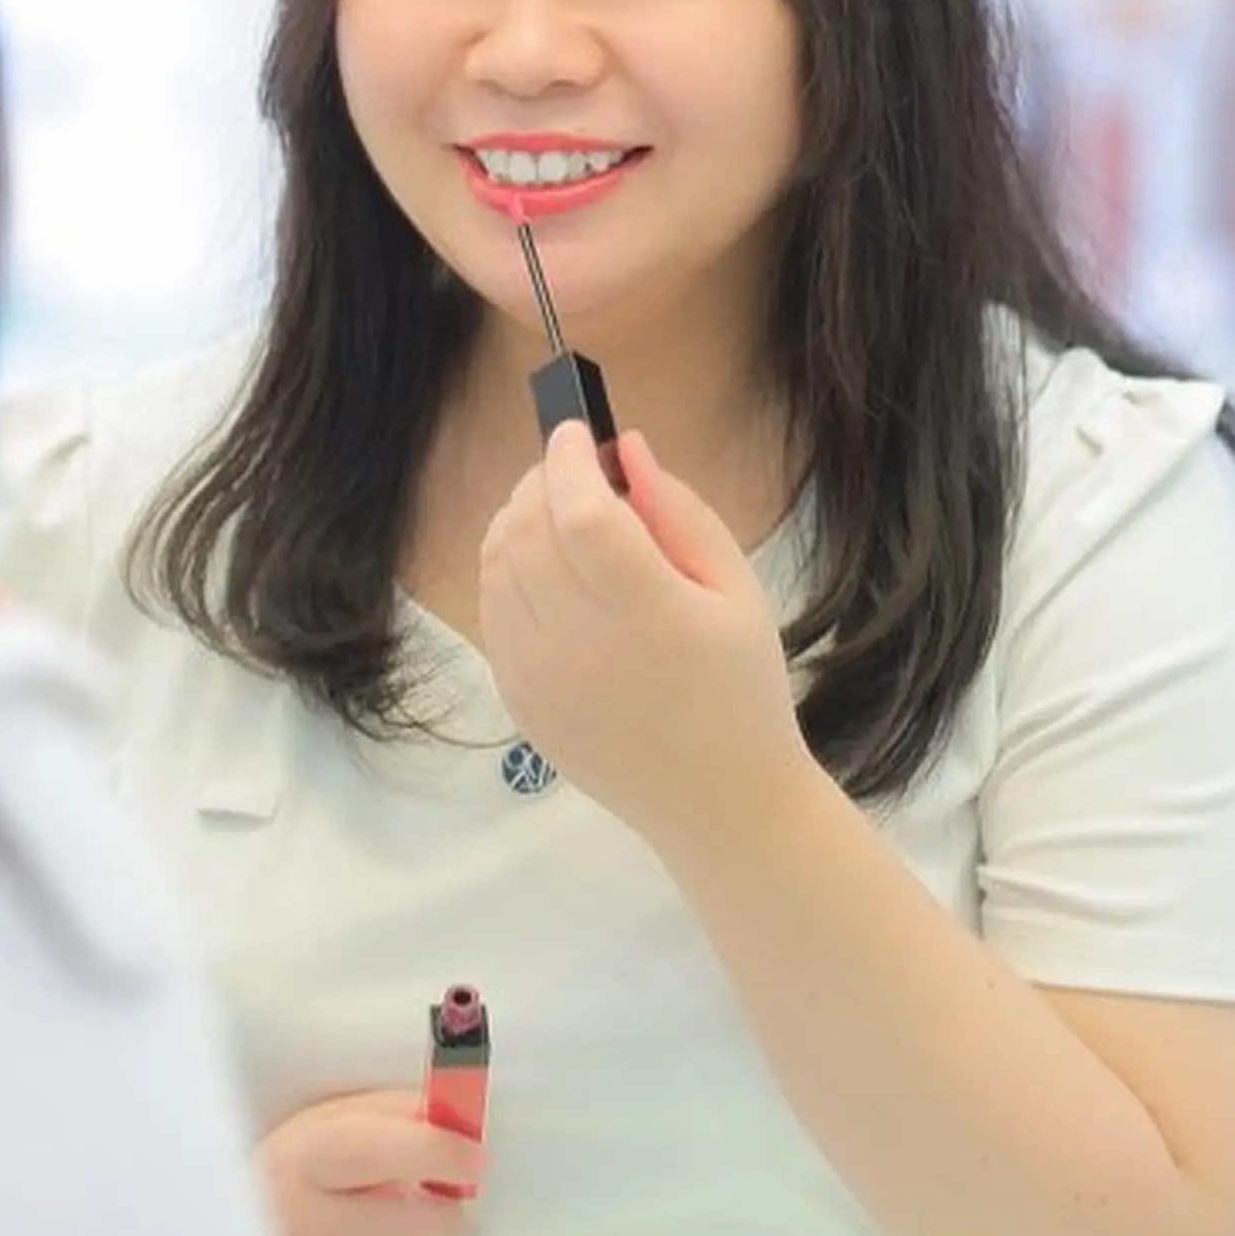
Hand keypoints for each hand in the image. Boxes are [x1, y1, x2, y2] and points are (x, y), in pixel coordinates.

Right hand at [256, 1090, 484, 1235]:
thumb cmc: (276, 1204)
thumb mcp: (311, 1138)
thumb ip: (385, 1116)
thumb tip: (458, 1118)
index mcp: (292, 1169)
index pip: (381, 1149)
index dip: (440, 1150)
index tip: (471, 1158)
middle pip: (433, 1227)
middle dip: (442, 1218)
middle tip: (419, 1217)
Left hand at [478, 422, 812, 853]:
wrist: (719, 803)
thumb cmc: (742, 688)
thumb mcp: (738, 591)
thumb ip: (680, 513)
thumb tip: (628, 450)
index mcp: (650, 615)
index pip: (580, 513)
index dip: (570, 460)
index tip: (579, 432)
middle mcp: (581, 644)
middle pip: (528, 530)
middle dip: (543, 479)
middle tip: (577, 470)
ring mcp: (538, 675)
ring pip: (497, 563)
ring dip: (519, 519)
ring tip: (562, 514)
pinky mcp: (518, 698)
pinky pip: (492, 608)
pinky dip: (508, 568)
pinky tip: (547, 568)